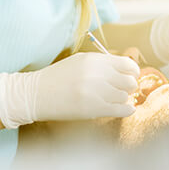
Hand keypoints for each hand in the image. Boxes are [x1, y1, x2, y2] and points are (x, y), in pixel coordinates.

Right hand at [0, 52, 140, 128]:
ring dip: (122, 99)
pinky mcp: (92, 109)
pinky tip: (125, 109)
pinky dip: (126, 110)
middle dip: (129, 86)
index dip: (132, 72)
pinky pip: (121, 110)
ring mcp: (95, 91)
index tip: (130, 76)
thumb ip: (102, 64)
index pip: (127, 64)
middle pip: (129, 81)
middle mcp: (96, 73)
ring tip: (114, 99)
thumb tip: (127, 70)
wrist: (36, 94)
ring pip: (124, 96)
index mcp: (94, 60)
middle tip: (123, 90)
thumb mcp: (80, 61)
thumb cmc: (59, 77)